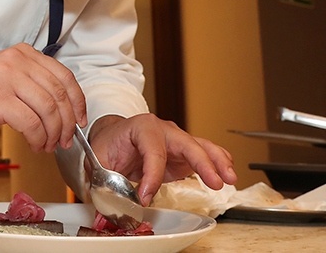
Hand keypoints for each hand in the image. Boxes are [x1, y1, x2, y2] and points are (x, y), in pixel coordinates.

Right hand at [0, 42, 87, 152]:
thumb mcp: (6, 75)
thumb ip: (32, 82)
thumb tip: (63, 108)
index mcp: (22, 53)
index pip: (64, 76)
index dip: (77, 102)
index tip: (79, 119)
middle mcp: (16, 61)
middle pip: (59, 95)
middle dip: (68, 123)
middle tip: (65, 139)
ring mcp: (6, 79)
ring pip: (48, 110)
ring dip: (53, 134)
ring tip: (47, 145)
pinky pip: (31, 123)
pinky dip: (38, 138)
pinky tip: (34, 144)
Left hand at [88, 114, 237, 205]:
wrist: (112, 136)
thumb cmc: (108, 144)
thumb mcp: (98, 158)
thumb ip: (103, 178)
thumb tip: (112, 199)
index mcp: (141, 127)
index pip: (152, 151)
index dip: (151, 176)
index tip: (146, 197)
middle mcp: (162, 129)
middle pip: (186, 143)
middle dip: (202, 162)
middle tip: (214, 182)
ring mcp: (175, 140)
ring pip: (201, 146)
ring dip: (217, 162)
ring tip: (229, 179)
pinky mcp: (182, 153)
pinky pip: (204, 154)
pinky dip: (218, 162)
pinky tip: (227, 172)